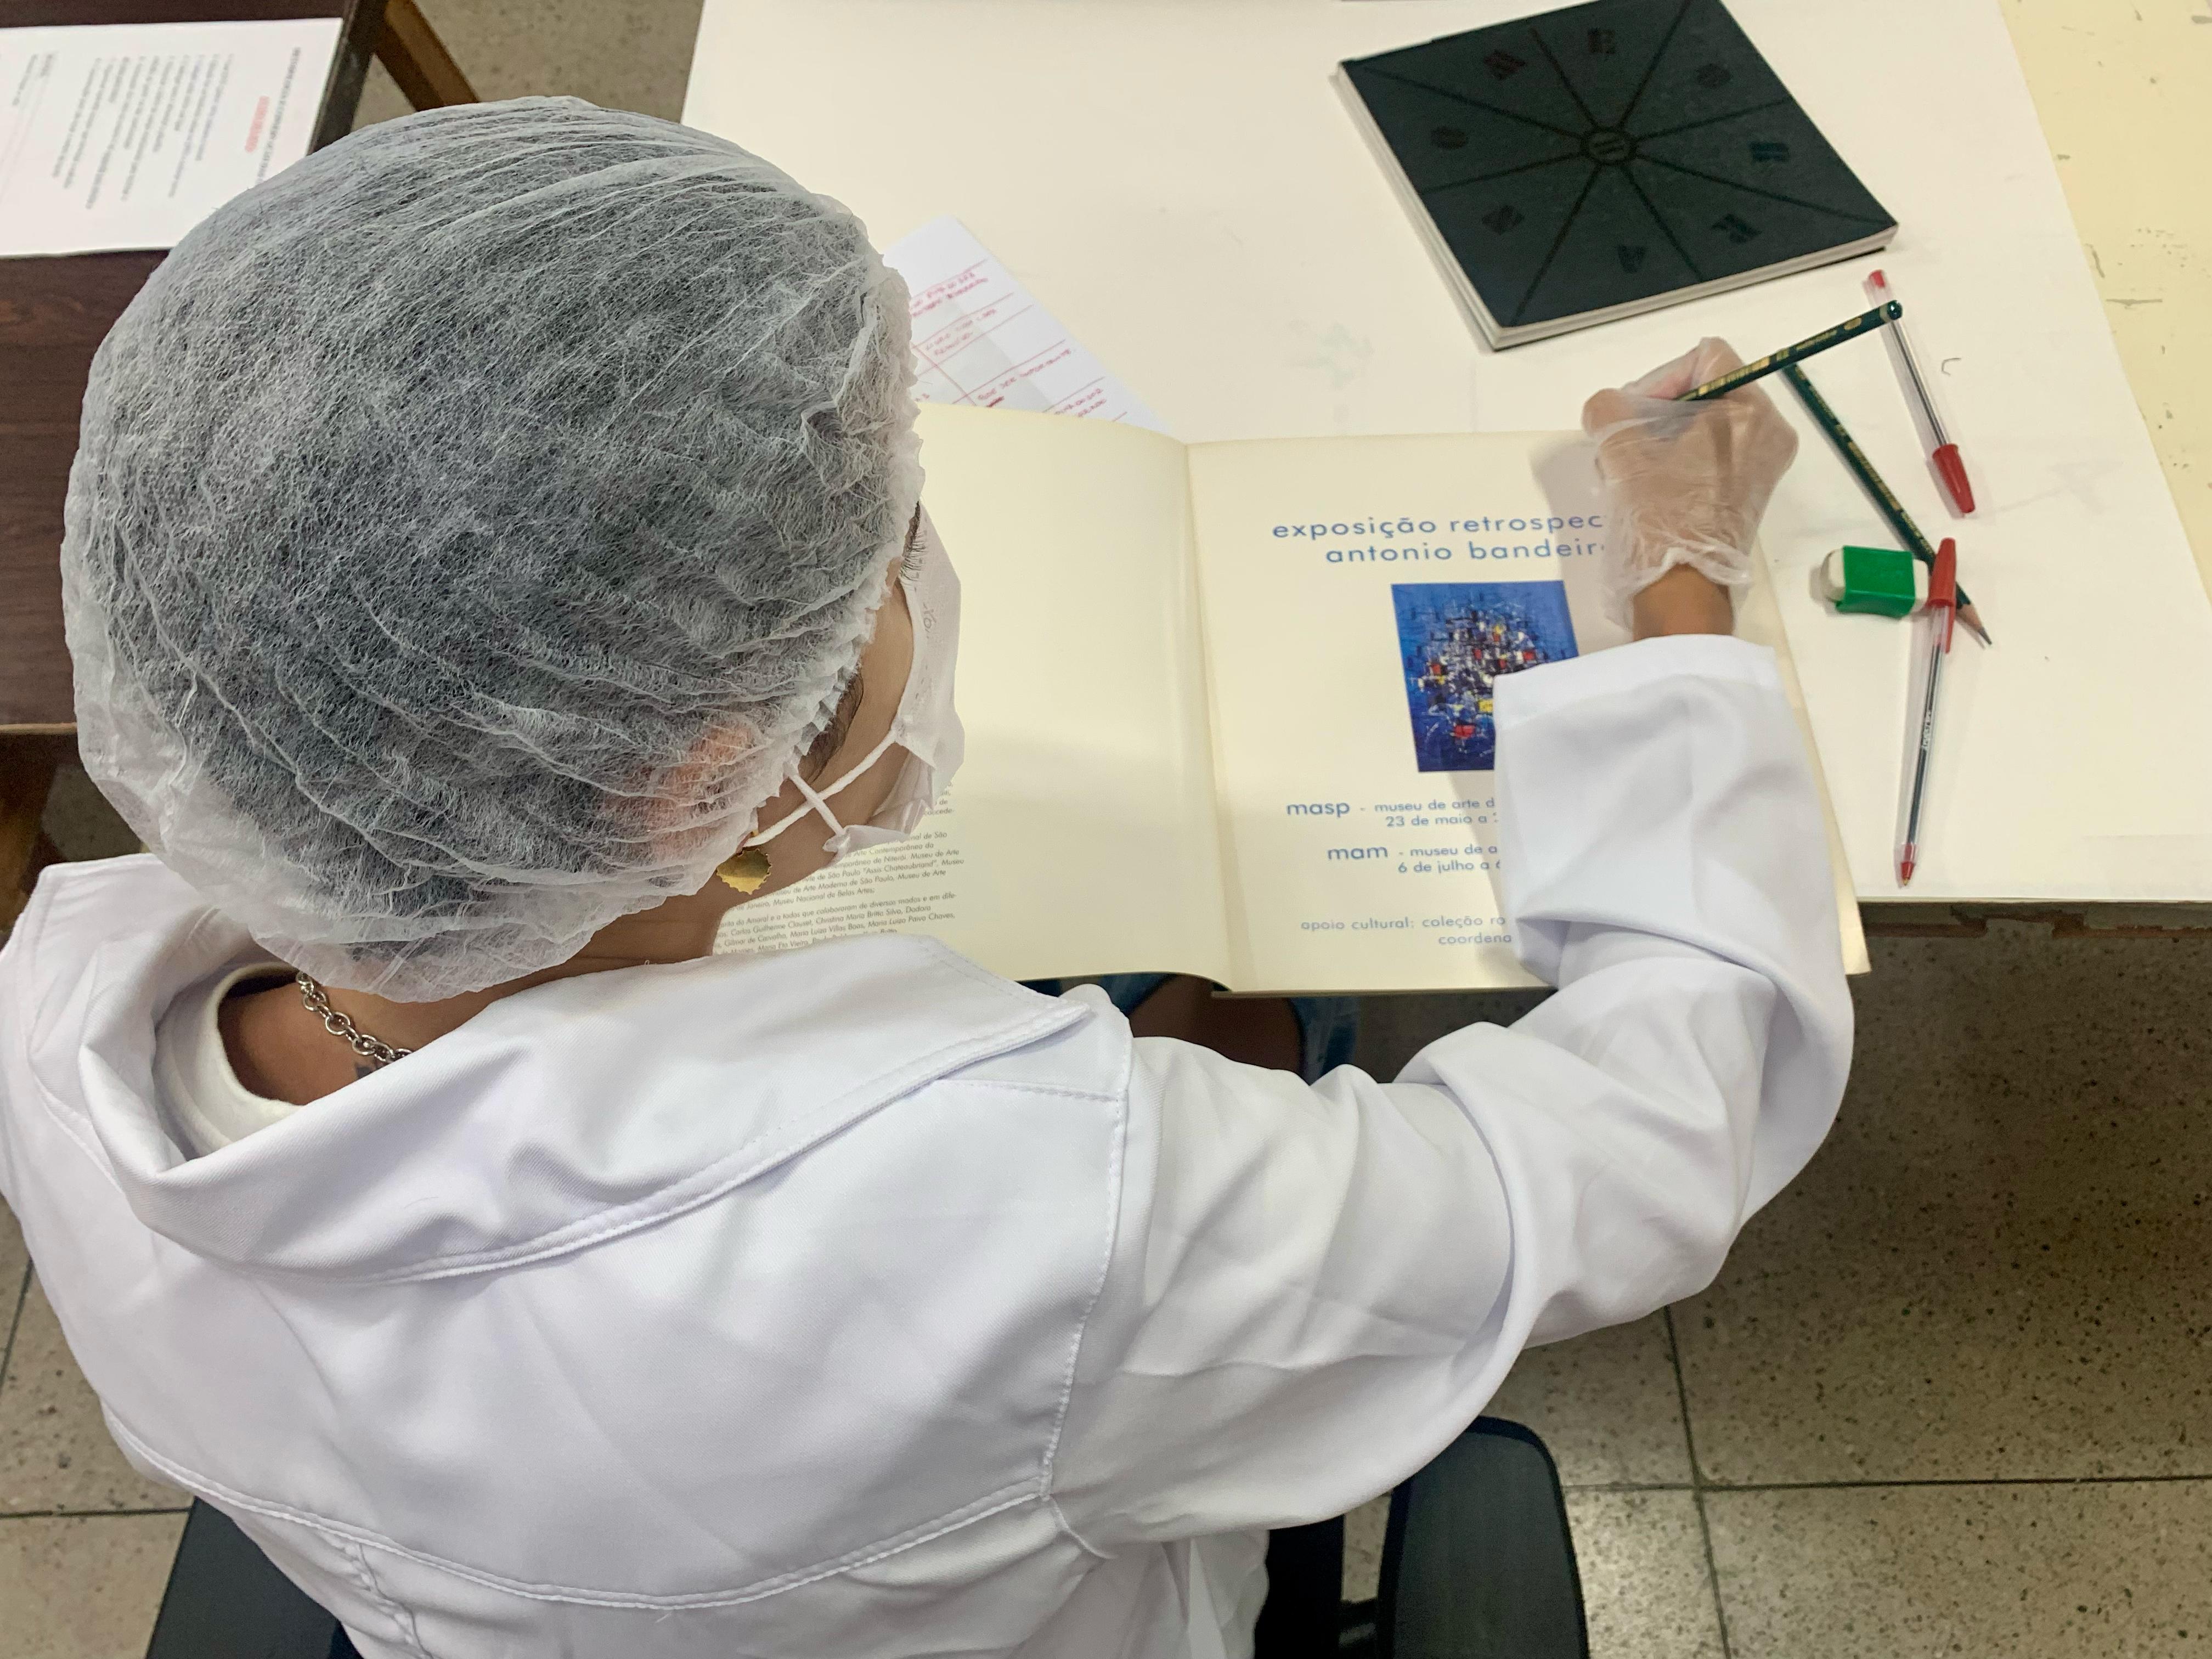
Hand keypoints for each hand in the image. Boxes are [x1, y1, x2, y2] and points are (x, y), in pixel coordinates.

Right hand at [1582, 338, 1797, 634]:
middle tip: (1624, 439)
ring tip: (1629, 467)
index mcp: (1749, 411)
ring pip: (1706, 424)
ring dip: (1663, 437)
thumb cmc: (1659, 518)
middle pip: (1707, 390)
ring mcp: (1764, 465)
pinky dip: (1680, 460)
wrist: (1680, 592)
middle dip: (1657, 411)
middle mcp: (1768, 432)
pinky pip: (1714, 455)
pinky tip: (1648, 485)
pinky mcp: (1751, 493)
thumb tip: (1609, 407)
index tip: (1631, 413)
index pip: (1705, 358)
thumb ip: (1608, 409)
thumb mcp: (1621, 451)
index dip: (1659, 377)